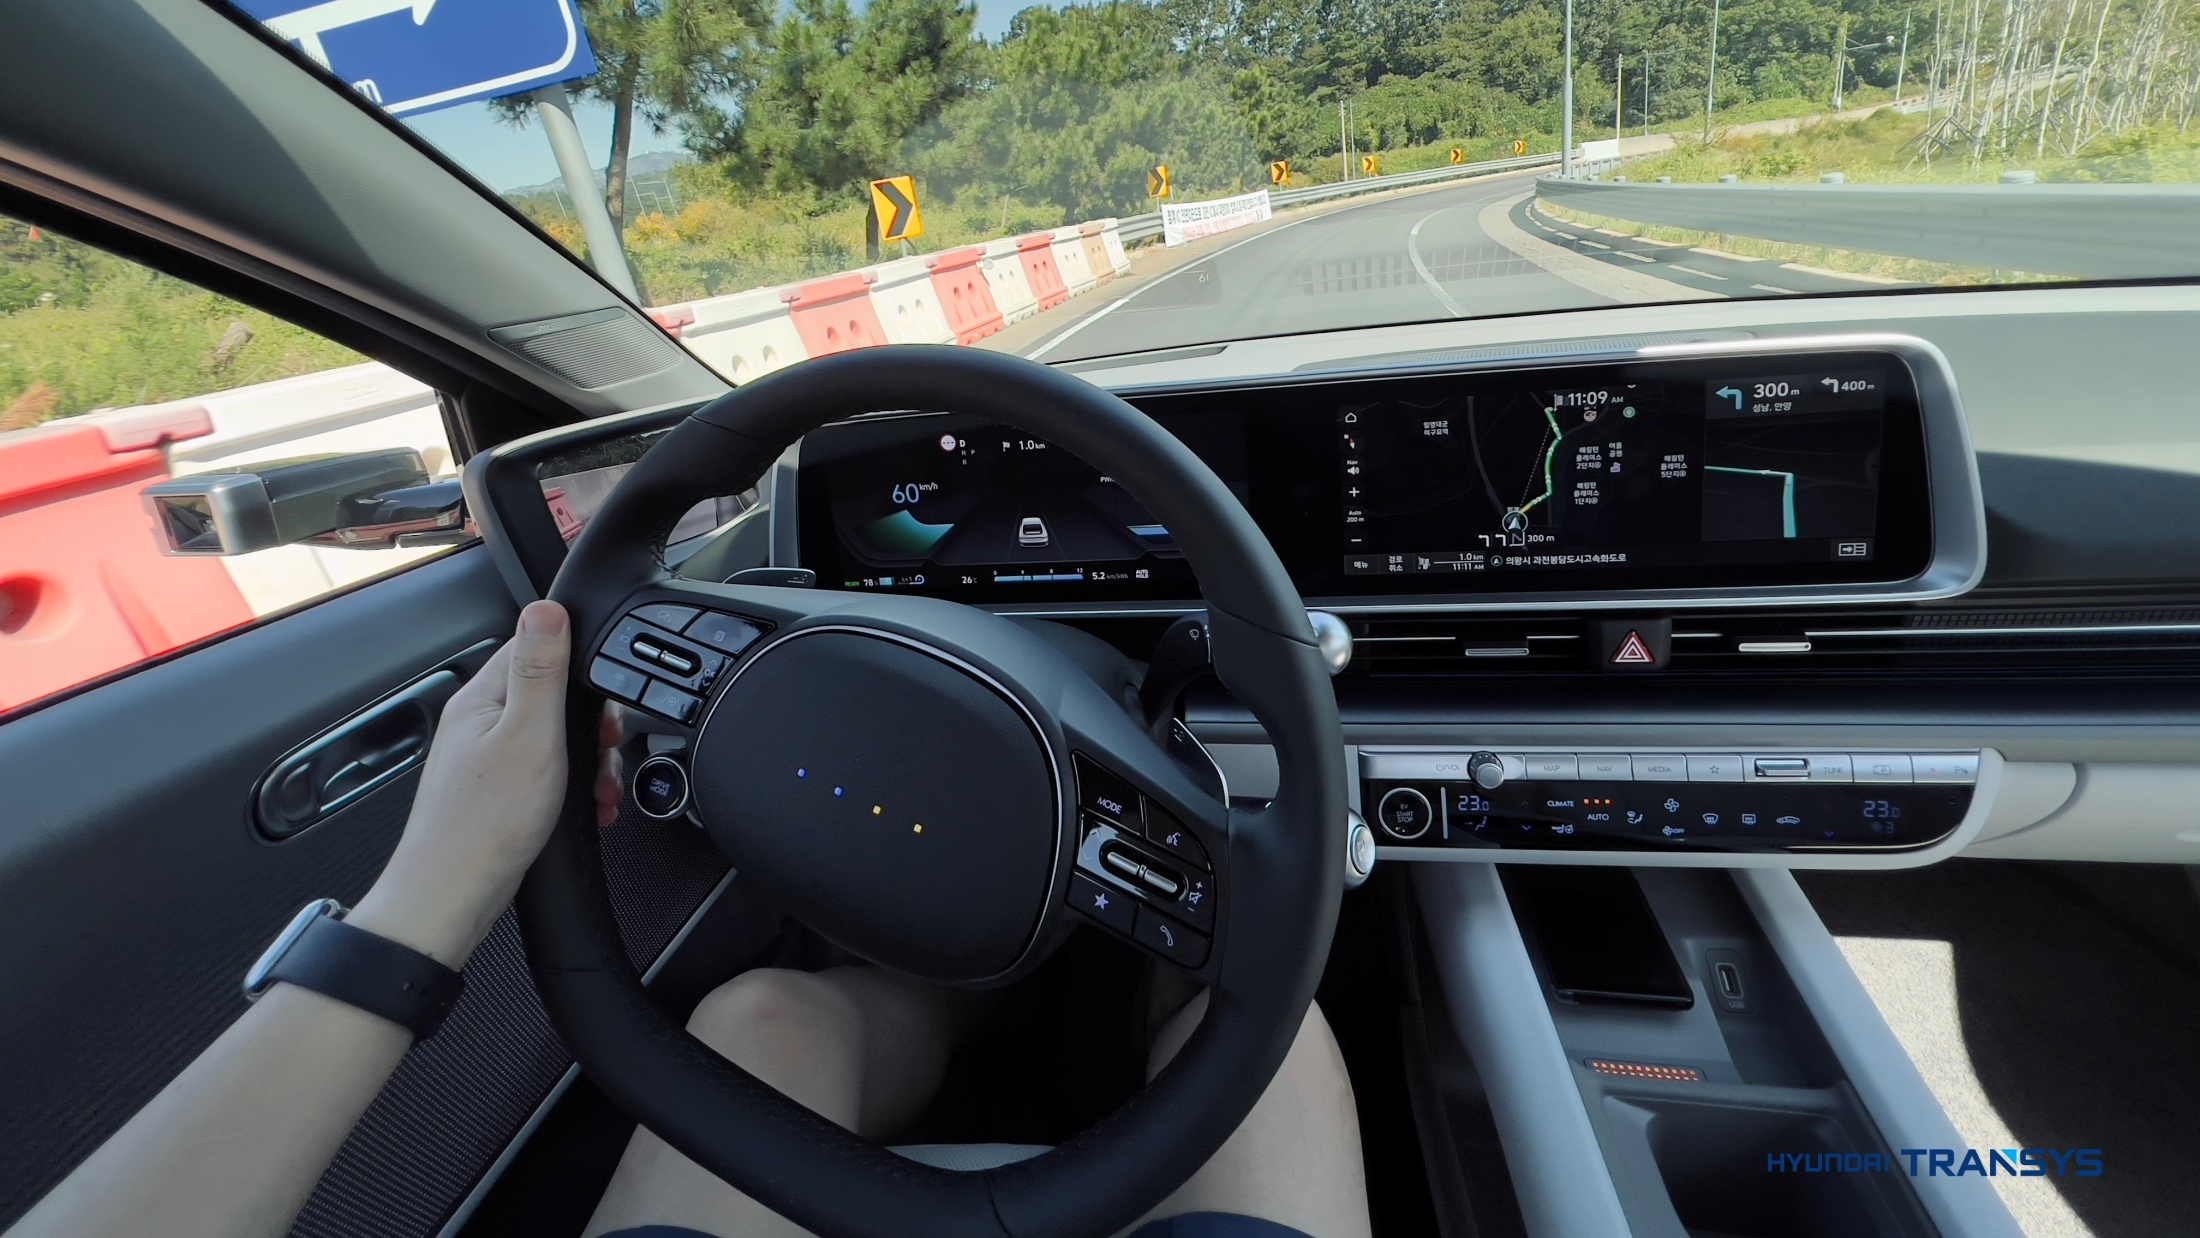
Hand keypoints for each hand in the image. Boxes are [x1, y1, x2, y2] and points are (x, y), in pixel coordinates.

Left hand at [348, 600, 621, 967]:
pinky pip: (546, 772)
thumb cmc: (485, 825)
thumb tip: (546, 608)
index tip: (604, 704)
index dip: (580, 668)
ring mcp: (485, 759)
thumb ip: (541, 670)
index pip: (535, 648)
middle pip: (551, 696)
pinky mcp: (497, 792)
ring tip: (599, 791)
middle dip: (591, 725)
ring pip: (554, 738)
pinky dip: (573, 788)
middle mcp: (478, 723)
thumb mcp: (529, 735)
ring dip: (587, 762)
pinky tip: (584, 809)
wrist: (453, 897)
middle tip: (606, 754)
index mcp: (481, 698)